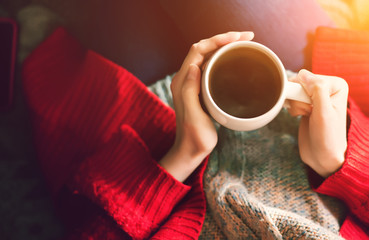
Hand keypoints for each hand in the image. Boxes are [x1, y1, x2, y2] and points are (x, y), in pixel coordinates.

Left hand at [160, 32, 254, 181]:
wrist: (191, 149)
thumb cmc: (194, 137)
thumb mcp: (193, 116)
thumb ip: (190, 92)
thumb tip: (194, 67)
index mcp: (182, 82)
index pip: (198, 50)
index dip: (217, 40)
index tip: (238, 37)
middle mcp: (186, 79)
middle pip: (204, 49)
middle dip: (224, 39)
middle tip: (247, 37)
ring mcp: (193, 83)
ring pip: (208, 56)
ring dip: (224, 46)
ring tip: (244, 43)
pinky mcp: (200, 89)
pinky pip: (211, 66)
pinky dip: (224, 58)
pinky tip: (235, 60)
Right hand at [287, 69, 348, 177]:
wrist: (321, 155)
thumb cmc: (327, 137)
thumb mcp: (323, 113)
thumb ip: (317, 90)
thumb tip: (303, 74)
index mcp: (336, 84)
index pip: (308, 77)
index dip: (304, 94)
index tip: (313, 108)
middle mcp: (327, 87)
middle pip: (299, 82)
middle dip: (298, 99)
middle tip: (308, 112)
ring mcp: (316, 95)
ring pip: (293, 90)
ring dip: (295, 104)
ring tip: (306, 115)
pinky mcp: (307, 102)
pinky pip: (291, 97)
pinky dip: (292, 107)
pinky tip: (301, 115)